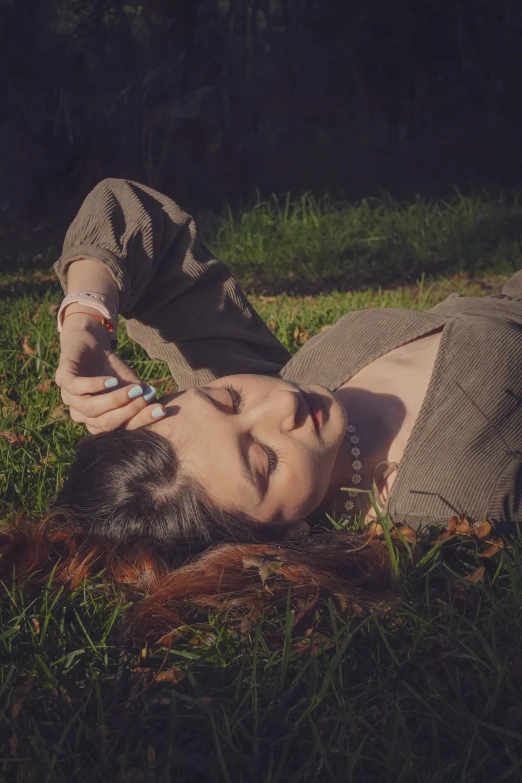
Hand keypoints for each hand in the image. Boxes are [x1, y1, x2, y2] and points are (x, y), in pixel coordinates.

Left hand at [55, 312, 165, 432]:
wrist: (91, 342)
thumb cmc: (112, 369)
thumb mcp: (130, 385)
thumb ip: (140, 399)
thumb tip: (159, 410)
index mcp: (97, 420)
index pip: (118, 428)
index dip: (139, 420)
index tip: (160, 410)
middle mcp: (81, 413)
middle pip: (104, 423)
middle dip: (128, 411)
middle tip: (146, 398)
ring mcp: (69, 397)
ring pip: (90, 408)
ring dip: (114, 400)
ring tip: (134, 390)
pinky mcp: (62, 378)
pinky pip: (77, 388)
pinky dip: (96, 386)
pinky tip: (112, 381)